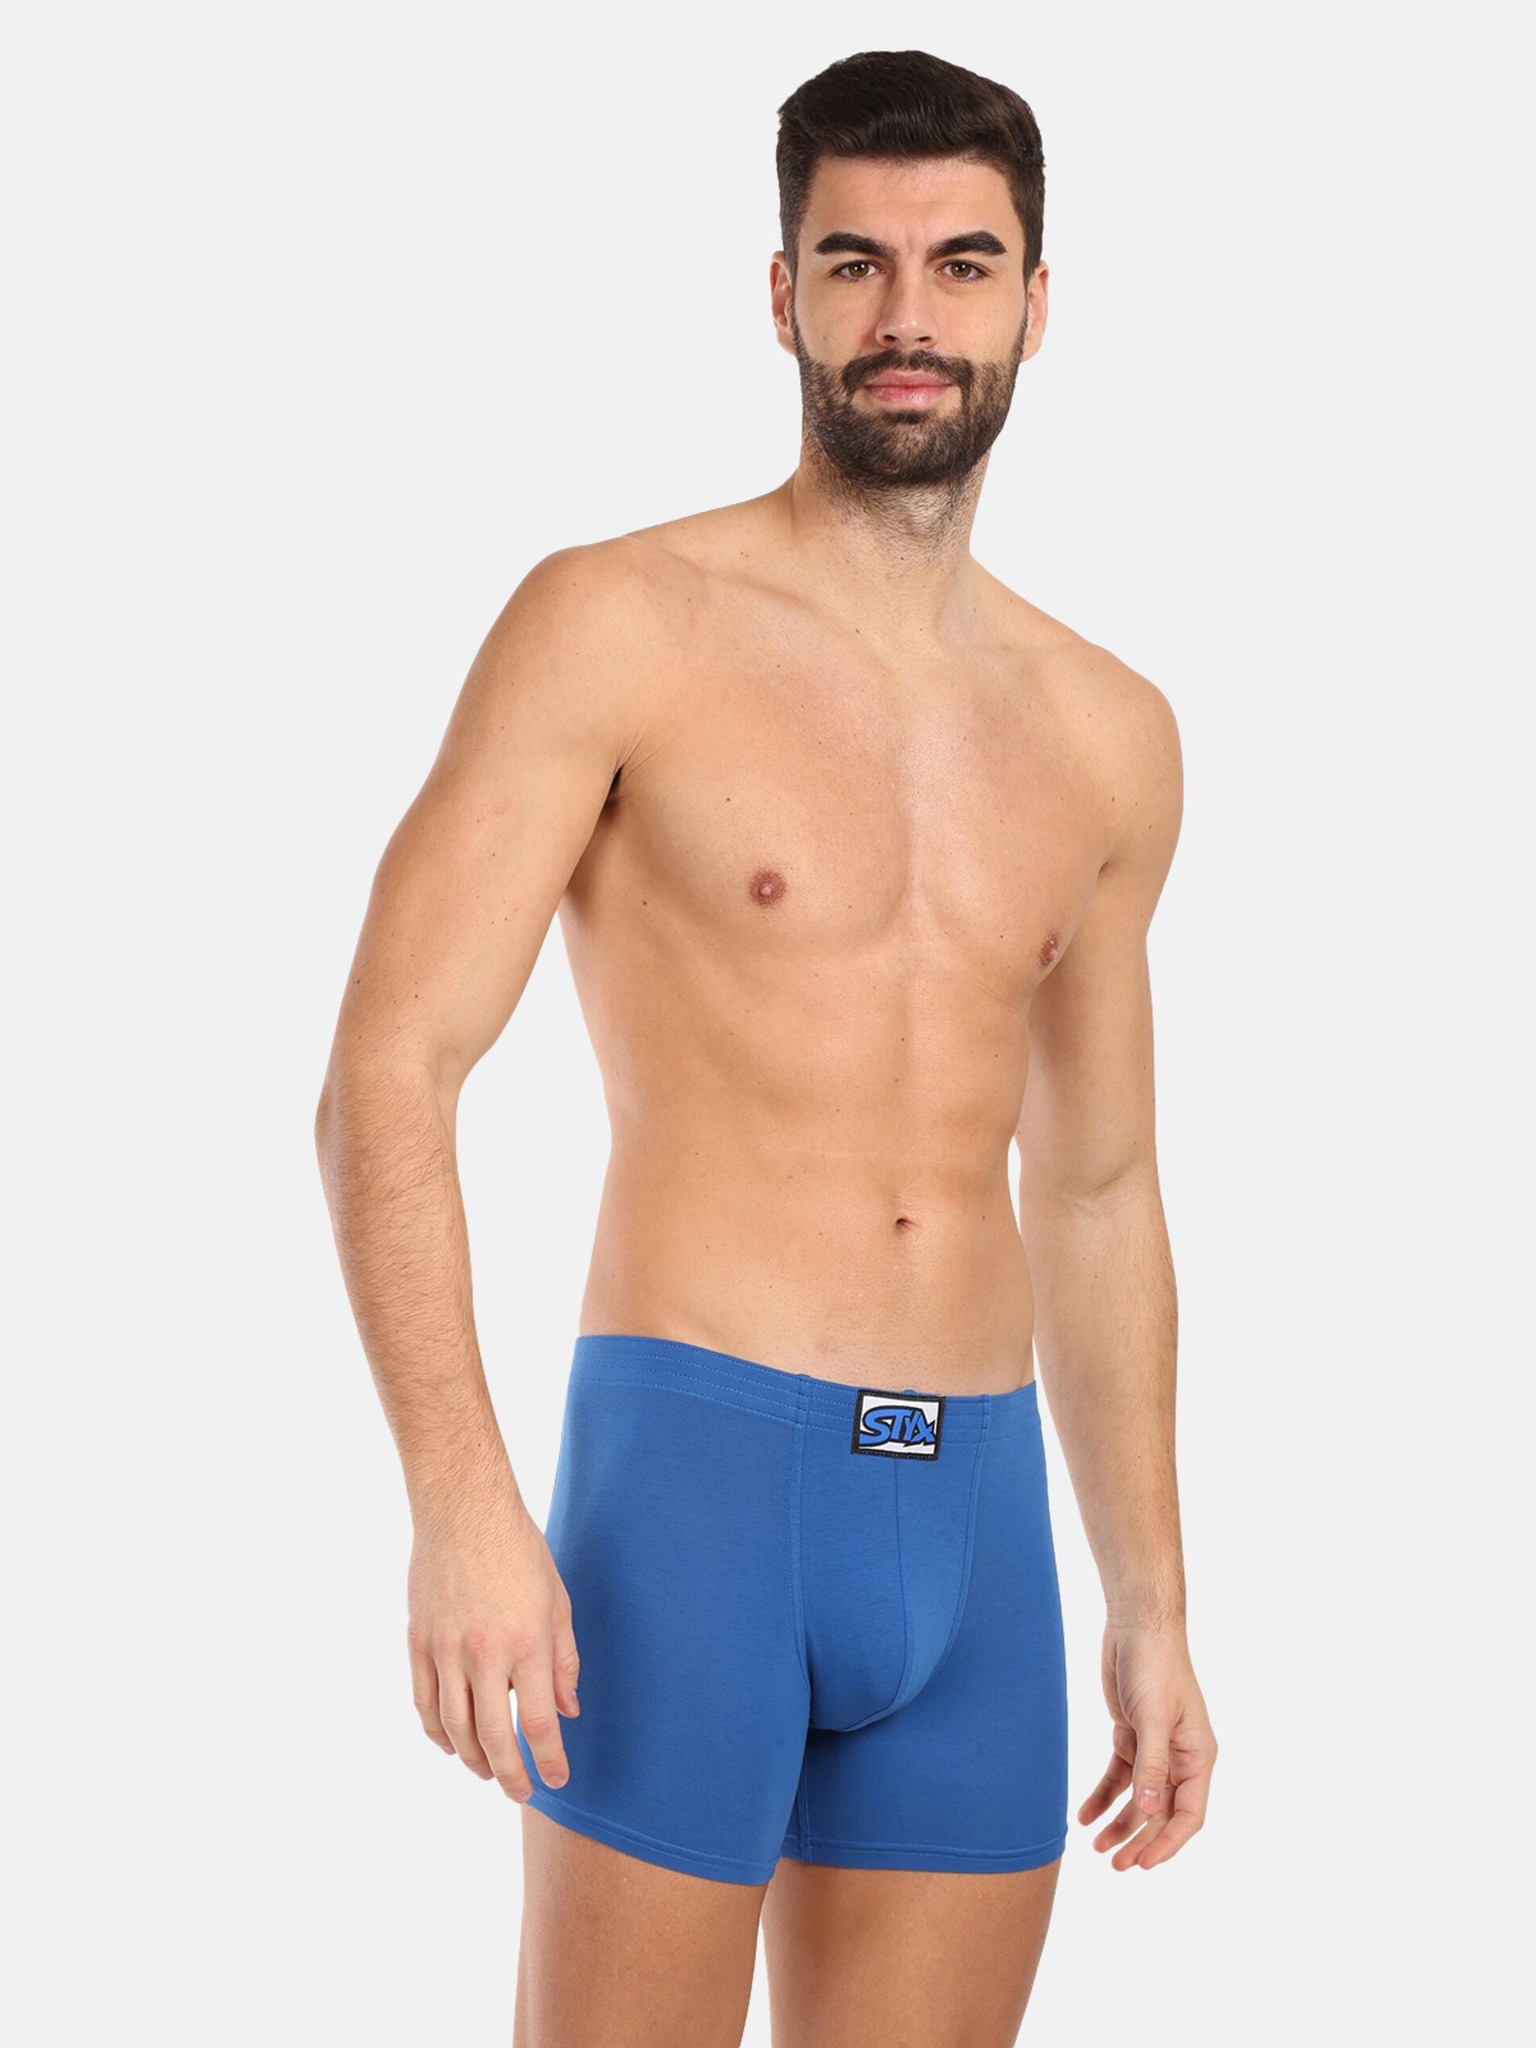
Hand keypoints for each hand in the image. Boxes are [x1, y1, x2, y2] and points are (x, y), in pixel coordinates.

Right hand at [406, 1490, 580, 1801]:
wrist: (463, 1510)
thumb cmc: (520, 1551)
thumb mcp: (557, 1602)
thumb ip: (564, 1661)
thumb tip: (568, 1711)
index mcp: (527, 1642)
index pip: (539, 1722)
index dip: (549, 1760)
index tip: (558, 1780)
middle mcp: (484, 1653)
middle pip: (494, 1737)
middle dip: (510, 1775)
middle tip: (521, 1792)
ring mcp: (445, 1649)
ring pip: (454, 1728)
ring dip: (472, 1760)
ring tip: (488, 1773)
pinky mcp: (418, 1642)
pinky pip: (424, 1703)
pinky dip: (436, 1733)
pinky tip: (451, 1745)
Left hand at [1078, 1617, 1215, 1870]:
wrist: (1136, 1626)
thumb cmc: (1155, 1666)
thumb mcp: (1153, 1718)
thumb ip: (1152, 1766)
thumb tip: (1152, 1812)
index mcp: (1198, 1756)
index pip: (1189, 1814)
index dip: (1168, 1843)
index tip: (1144, 1864)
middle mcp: (1180, 1757)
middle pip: (1162, 1812)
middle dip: (1140, 1840)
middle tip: (1115, 1866)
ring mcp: (1155, 1748)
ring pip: (1139, 1799)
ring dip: (1120, 1824)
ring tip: (1097, 1847)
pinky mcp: (1131, 1735)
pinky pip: (1119, 1776)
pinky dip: (1103, 1796)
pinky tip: (1084, 1814)